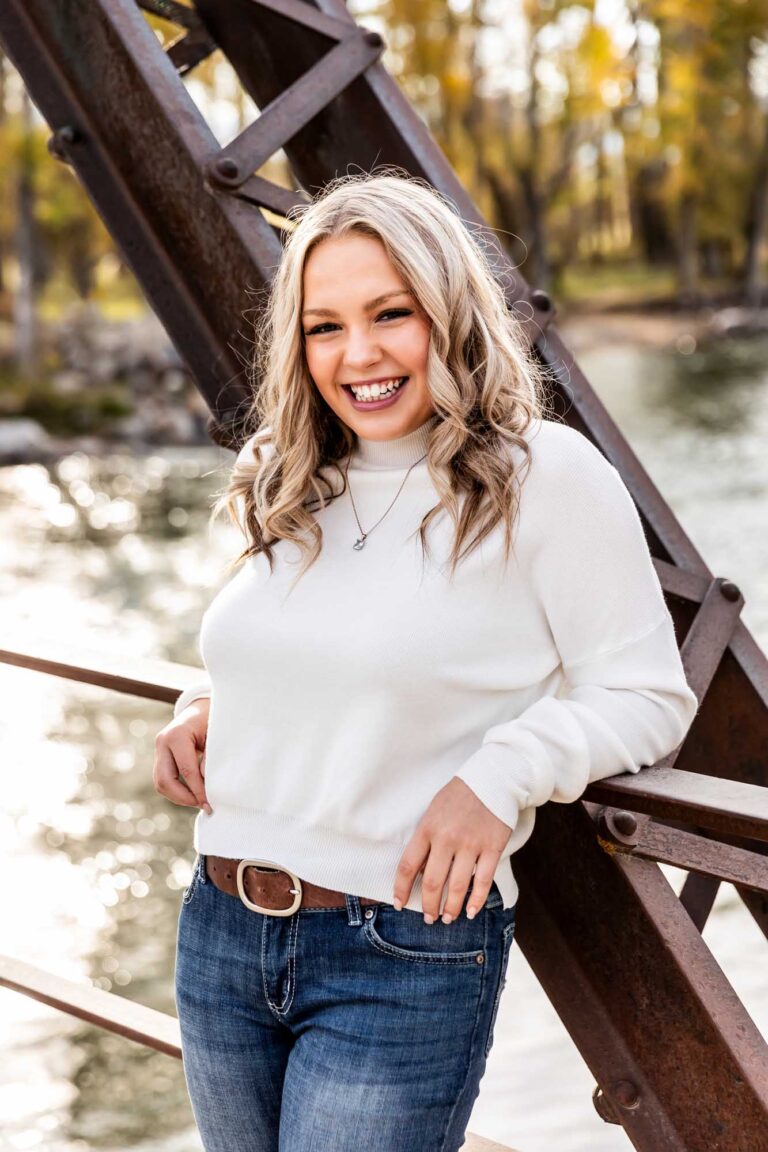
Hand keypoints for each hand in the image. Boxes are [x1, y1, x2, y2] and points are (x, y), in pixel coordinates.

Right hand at [153, 698, 211, 814]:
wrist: (202, 707)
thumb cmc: (213, 720)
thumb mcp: (217, 734)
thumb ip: (212, 758)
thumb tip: (207, 784)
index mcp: (177, 734)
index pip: (186, 770)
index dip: (198, 790)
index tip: (210, 803)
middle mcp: (163, 742)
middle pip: (165, 781)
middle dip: (184, 798)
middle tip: (204, 805)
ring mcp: (158, 750)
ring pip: (161, 783)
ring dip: (179, 797)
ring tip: (200, 801)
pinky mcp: (160, 756)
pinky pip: (164, 780)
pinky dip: (177, 791)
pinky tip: (193, 795)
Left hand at [393, 776, 511, 922]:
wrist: (493, 778)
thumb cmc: (459, 795)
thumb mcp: (434, 810)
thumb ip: (426, 838)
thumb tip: (420, 871)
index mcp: (428, 828)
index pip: (408, 865)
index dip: (401, 888)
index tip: (399, 903)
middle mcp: (447, 838)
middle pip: (432, 882)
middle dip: (428, 906)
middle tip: (429, 918)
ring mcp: (471, 844)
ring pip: (457, 886)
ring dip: (450, 908)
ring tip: (447, 918)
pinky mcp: (492, 848)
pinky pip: (483, 881)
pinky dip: (476, 900)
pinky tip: (470, 911)